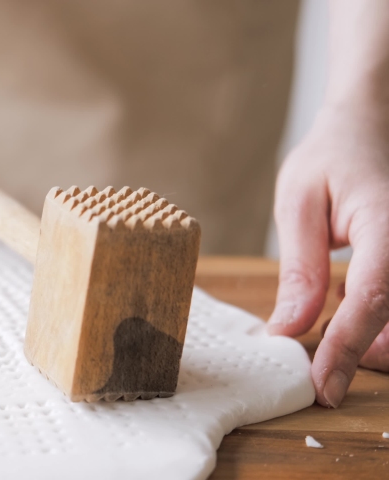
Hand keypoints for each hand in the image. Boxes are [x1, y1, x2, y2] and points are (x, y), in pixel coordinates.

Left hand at [268, 103, 388, 407]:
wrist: (370, 124)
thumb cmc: (332, 156)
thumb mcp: (299, 204)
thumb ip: (299, 269)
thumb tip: (287, 329)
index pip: (372, 301)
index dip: (346, 351)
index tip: (322, 388)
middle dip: (368, 355)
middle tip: (322, 367)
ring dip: (378, 342)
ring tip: (332, 335)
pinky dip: (381, 320)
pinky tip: (346, 305)